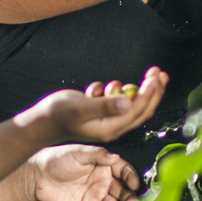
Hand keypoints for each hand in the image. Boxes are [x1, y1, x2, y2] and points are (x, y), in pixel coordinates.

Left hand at [28, 144, 141, 200]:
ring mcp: (95, 194)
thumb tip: (115, 157)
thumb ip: (97, 155)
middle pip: (122, 190)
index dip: (130, 177)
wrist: (37, 177)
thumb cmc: (56, 160)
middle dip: (130, 197)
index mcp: (102, 165)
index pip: (122, 170)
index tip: (134, 184)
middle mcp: (102, 180)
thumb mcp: (77, 153)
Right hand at [31, 67, 168, 143]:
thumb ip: (104, 105)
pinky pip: (116, 100)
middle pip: (142, 109)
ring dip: (136, 89)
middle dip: (153, 91)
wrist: (42, 121)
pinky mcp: (102, 112)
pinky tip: (98, 88)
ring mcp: (108, 119)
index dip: (150, 93)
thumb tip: (127, 102)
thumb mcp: (81, 108)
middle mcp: (113, 126)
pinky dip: (113, 91)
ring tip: (138, 76)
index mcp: (111, 127)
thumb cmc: (58, 115)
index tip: (155, 77)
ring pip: (132, 104)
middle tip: (159, 73)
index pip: (138, 110)